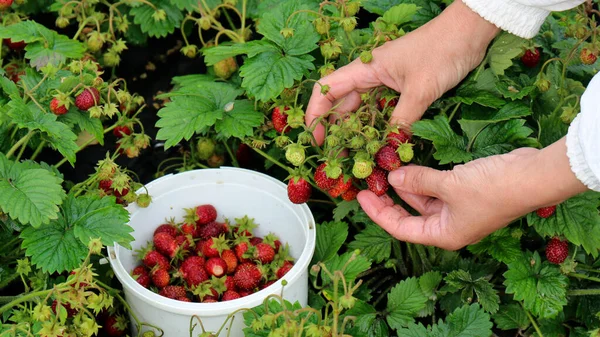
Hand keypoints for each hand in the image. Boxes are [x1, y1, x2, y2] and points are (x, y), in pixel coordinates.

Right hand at [305, 1, 499, 143]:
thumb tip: (389, 148)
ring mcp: (385, 81)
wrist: (470, 31)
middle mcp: (370, 74)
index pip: (327, 89)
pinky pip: (381, 110)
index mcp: (366, 68)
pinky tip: (378, 143)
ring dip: (357, 131)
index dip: (316, 114)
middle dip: (336, 130)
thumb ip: (403, 120)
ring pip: (361, 109)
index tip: (316, 138)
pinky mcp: (401, 88)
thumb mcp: (421, 90)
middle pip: (341, 103)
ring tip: (354, 156)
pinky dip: (377, 127)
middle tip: (337, 157)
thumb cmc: (442, 51)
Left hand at [357, 138, 587, 249]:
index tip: (360, 197)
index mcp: (444, 234)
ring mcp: (458, 210)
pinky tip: (408, 166)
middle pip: (409, 216)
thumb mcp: (448, 184)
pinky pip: (435, 189)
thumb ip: (418, 180)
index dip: (378, 213)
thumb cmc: (491, 188)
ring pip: (422, 200)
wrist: (531, 176)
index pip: (401, 229)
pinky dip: (422, 179)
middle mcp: (449, 226)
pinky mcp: (465, 194)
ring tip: (385, 169)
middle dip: (389, 200)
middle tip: (369, 183)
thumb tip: (392, 176)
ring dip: (405, 186)